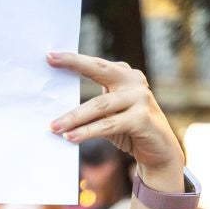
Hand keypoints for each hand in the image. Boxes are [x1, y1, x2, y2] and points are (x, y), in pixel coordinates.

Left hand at [47, 53, 183, 184]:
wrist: (160, 152)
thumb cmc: (129, 131)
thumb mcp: (109, 115)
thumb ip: (93, 107)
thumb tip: (58, 111)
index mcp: (125, 75)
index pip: (96, 64)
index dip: (74, 59)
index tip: (50, 55)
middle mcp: (134, 82)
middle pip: (99, 70)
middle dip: (73, 64)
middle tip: (49, 62)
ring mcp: (141, 98)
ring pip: (99, 105)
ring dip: (73, 117)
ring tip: (54, 126)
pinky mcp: (143, 118)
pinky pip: (108, 125)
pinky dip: (88, 132)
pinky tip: (71, 137)